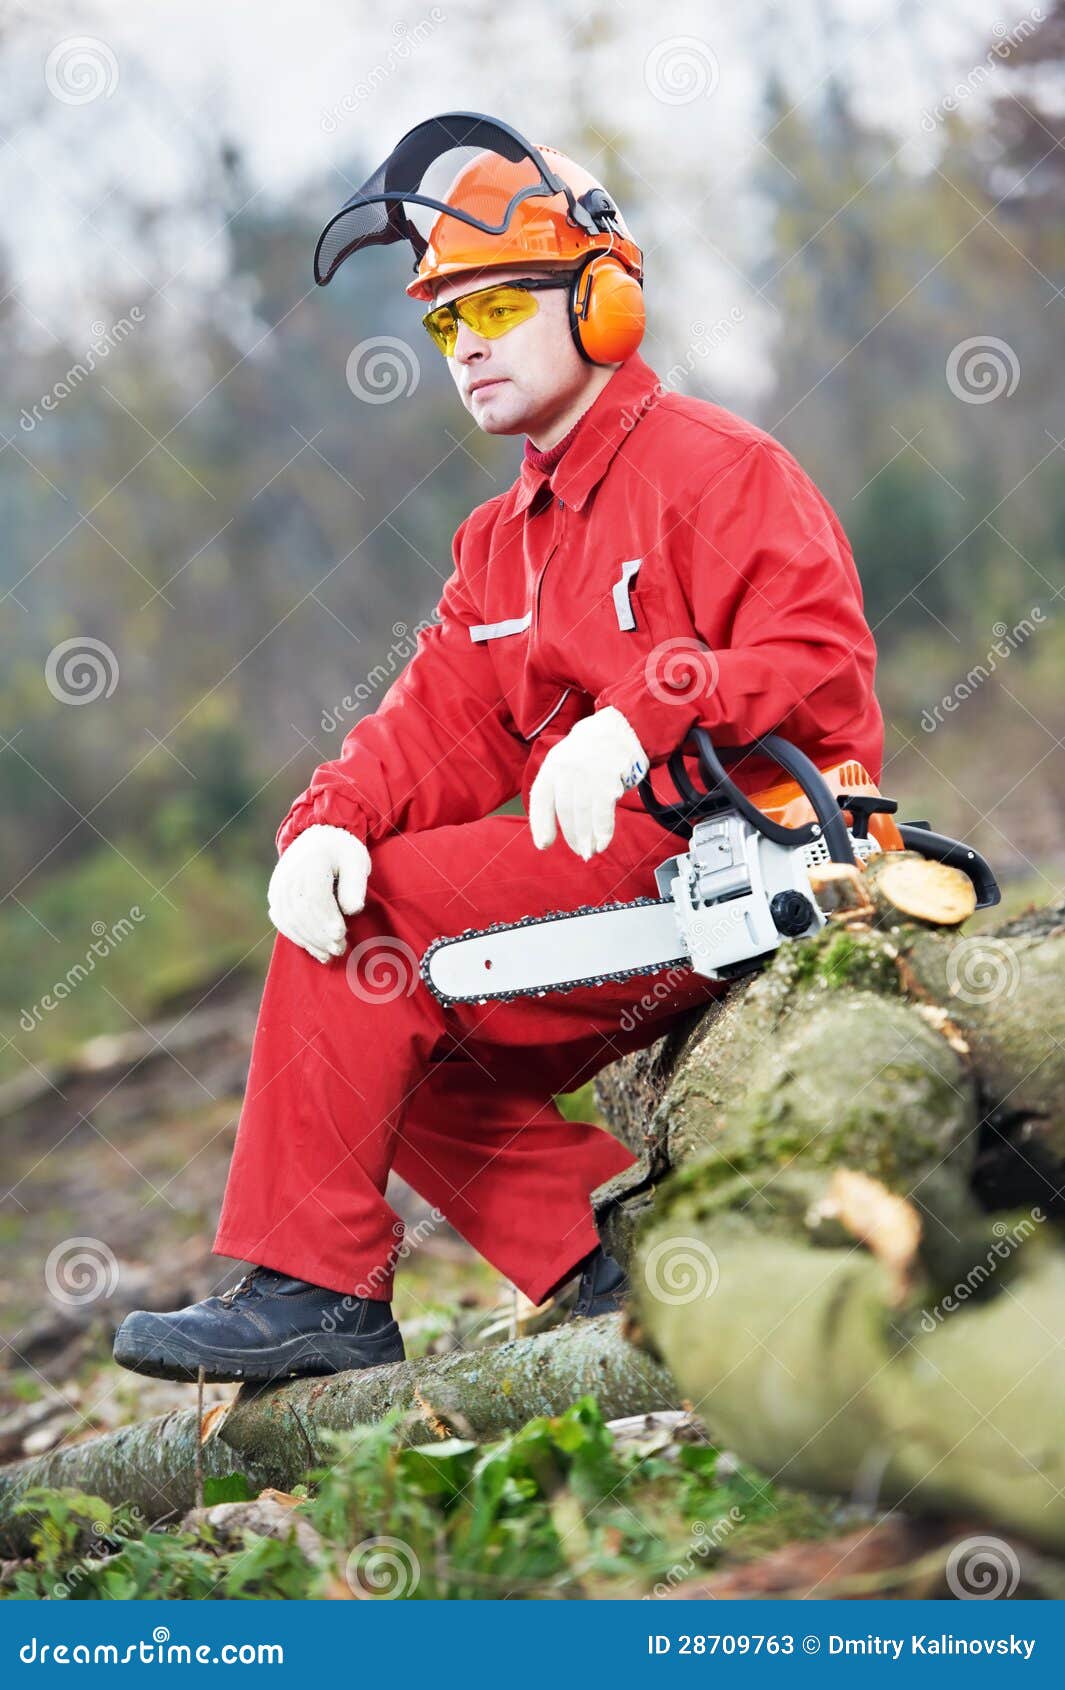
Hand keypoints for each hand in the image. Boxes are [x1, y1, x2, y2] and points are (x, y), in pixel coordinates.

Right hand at [268, 824, 370, 962]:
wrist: (316, 837)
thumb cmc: (341, 851)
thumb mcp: (356, 860)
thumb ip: (355, 884)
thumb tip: (352, 910)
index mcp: (310, 863)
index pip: (315, 897)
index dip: (326, 919)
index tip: (340, 935)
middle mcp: (288, 876)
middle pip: (302, 912)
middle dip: (320, 935)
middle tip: (339, 949)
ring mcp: (278, 886)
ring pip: (290, 920)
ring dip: (310, 941)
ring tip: (329, 955)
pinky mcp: (275, 896)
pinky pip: (282, 921)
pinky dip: (298, 938)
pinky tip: (314, 950)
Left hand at [529, 706, 648, 859]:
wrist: (617, 726)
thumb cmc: (588, 752)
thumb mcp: (563, 761)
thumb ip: (555, 791)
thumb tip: (547, 832)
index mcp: (552, 766)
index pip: (540, 798)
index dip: (541, 824)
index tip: (544, 844)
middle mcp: (567, 769)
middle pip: (565, 811)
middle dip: (571, 836)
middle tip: (580, 852)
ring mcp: (588, 774)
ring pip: (583, 814)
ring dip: (587, 838)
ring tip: (590, 851)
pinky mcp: (608, 779)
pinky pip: (603, 811)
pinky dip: (603, 830)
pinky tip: (603, 842)